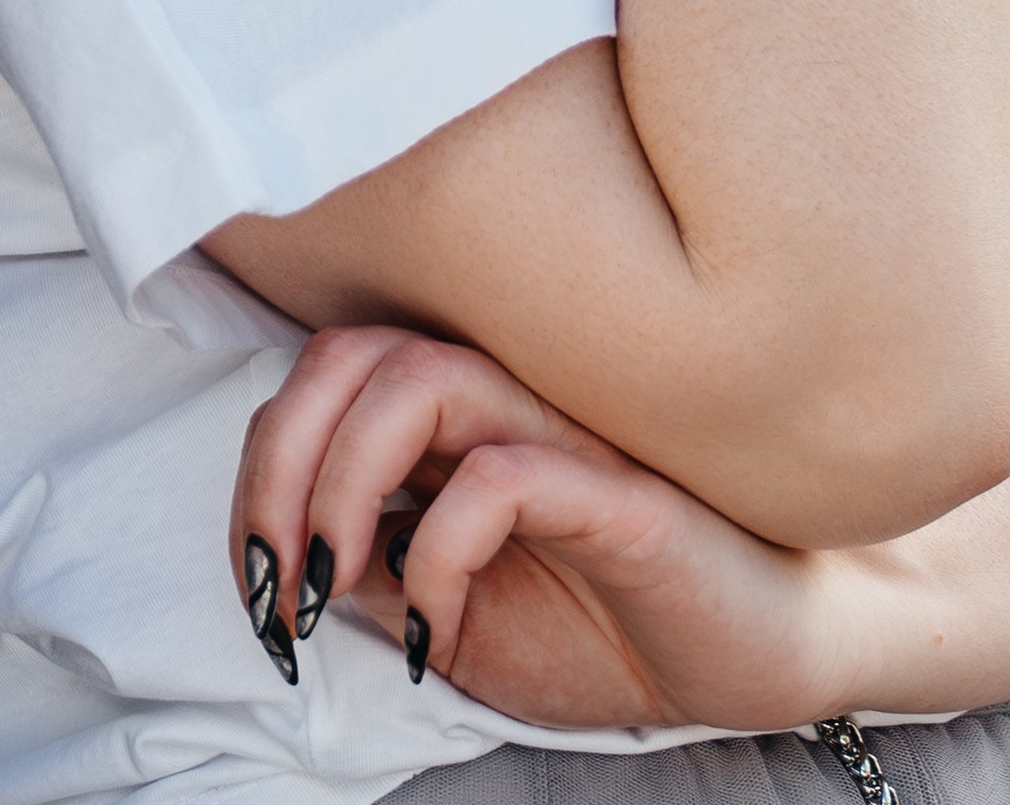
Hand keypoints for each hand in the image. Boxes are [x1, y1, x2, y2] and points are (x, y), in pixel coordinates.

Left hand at [230, 330, 849, 735]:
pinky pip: (497, 477)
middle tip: (276, 580)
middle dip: (277, 464)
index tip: (258, 586)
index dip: (262, 473)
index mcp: (459, 423)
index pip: (325, 379)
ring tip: (334, 587)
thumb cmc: (613, 624)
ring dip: (339, 486)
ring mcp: (560, 435)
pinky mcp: (615, 491)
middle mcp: (503, 403)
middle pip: (349, 353)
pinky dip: (436, 553)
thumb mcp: (460, 620)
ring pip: (414, 381)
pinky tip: (436, 629)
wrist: (751, 655)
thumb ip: (384, 577)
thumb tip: (295, 572)